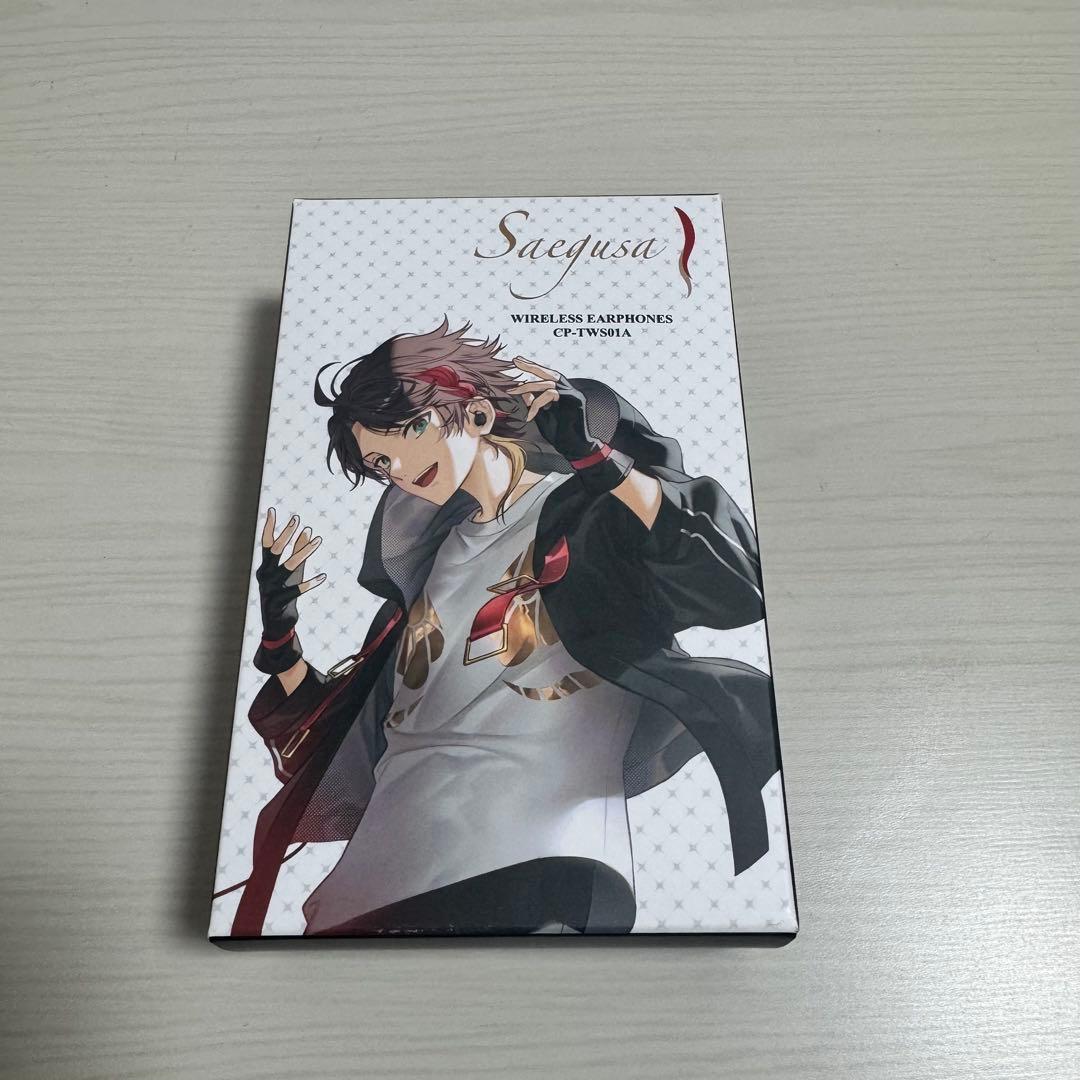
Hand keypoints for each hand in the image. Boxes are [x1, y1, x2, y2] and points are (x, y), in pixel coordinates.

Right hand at [256, 509, 324, 641]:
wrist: (278, 625)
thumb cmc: (285, 596)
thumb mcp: (293, 573)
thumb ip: (299, 552)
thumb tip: (307, 530)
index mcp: (265, 568)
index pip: (265, 544)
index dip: (268, 527)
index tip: (272, 510)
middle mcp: (263, 576)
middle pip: (274, 551)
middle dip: (285, 534)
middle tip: (296, 519)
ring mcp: (269, 590)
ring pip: (287, 567)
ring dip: (303, 552)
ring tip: (317, 540)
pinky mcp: (277, 603)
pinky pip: (295, 591)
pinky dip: (309, 583)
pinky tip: (323, 576)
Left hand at [506, 357, 597, 461]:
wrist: (573, 448)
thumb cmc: (559, 435)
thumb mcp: (541, 417)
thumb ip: (534, 404)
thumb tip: (524, 392)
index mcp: (562, 394)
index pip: (547, 378)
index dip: (533, 370)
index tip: (518, 362)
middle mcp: (569, 391)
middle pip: (550, 374)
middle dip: (532, 366)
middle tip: (516, 360)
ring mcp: (574, 395)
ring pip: (549, 383)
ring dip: (529, 386)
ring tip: (514, 391)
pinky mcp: (576, 400)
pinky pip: (552, 394)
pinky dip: (539, 402)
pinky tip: (532, 413)